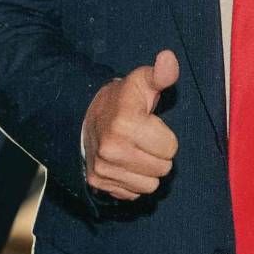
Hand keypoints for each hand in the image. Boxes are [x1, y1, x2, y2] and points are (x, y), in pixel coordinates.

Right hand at [81, 49, 180, 200]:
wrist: (83, 117)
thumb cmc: (121, 101)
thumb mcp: (141, 82)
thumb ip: (161, 74)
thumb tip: (168, 59)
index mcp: (125, 123)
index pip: (170, 148)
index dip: (165, 136)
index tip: (150, 125)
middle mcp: (111, 149)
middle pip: (162, 169)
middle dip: (158, 155)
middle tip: (144, 140)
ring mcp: (103, 169)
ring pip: (150, 186)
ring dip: (147, 171)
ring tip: (136, 153)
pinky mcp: (98, 183)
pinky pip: (133, 194)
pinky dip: (132, 182)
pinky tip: (125, 165)